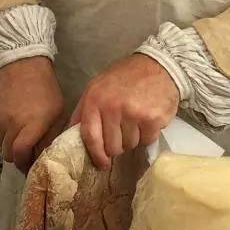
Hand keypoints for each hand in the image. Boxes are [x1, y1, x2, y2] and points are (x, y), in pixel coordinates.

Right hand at [0, 57, 66, 171]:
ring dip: (10, 145)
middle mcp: (11, 126)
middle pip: (8, 155)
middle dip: (18, 157)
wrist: (20, 62)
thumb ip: (50, 137)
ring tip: (21, 134)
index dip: (25, 165)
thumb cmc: (45, 88)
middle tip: (27, 152)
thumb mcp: (56, 112)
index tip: (32, 167)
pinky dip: (4, 133)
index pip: (20, 156)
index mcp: (31, 126)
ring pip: (1, 145)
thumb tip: (45, 157)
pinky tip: (12, 122)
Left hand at [71, 54, 179, 168]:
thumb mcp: (97, 87)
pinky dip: (147, 134)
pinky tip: (148, 119)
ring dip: (132, 139)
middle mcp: (113, 108)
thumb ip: (84, 111)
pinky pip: (147, 140)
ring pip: (130, 145)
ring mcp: (134, 114)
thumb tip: (71, 135)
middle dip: (117, 145)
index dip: (96, 155)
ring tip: (135, 121)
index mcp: (95, 100)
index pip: (90, 137)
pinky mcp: (153, 119)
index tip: (102, 164)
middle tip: (122, 133)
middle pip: (112, 147)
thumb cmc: (125, 77)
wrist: (159, 65)